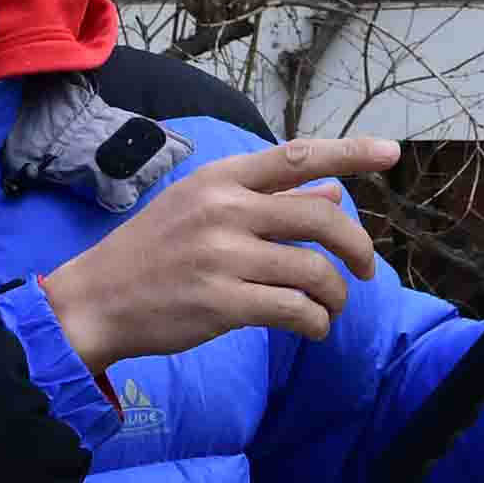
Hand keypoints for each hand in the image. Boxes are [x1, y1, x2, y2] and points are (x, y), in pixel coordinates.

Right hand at [41, 137, 397, 369]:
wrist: (94, 302)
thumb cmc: (150, 254)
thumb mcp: (201, 209)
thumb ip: (266, 201)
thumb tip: (331, 193)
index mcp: (219, 181)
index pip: (297, 157)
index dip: (350, 154)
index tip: (390, 154)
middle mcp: (224, 211)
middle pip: (321, 219)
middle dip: (358, 247)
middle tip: (365, 269)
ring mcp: (222, 258)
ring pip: (314, 271)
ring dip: (336, 295)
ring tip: (330, 307)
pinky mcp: (222, 304)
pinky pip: (294, 311)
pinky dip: (315, 323)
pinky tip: (311, 328)